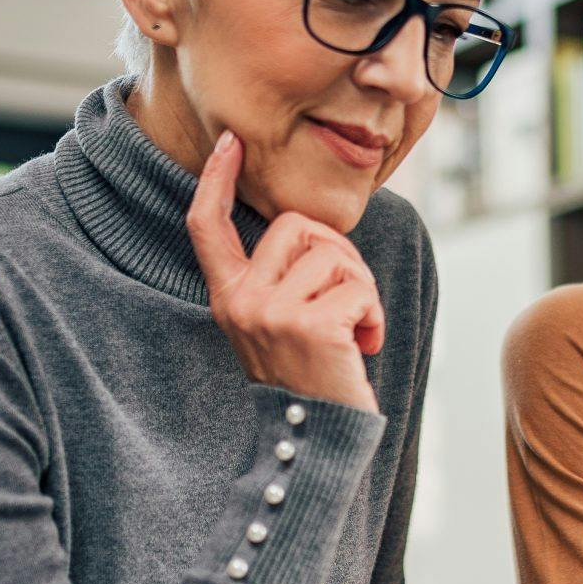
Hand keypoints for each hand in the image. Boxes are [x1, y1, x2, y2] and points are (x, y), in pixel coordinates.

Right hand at [186, 130, 383, 413]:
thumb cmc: (308, 379)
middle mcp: (242, 302)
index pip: (208, 227)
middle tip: (347, 303)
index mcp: (229, 298)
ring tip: (354, 332)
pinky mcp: (310, 328)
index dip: (217, 181)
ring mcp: (272, 315)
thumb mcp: (277, 325)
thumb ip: (280, 279)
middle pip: (298, 227)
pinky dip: (374, 317)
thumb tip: (309, 231)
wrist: (316, 442)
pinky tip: (364, 347)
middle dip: (338, 255)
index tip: (231, 142)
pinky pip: (359, 290)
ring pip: (335, 256)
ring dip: (361, 291)